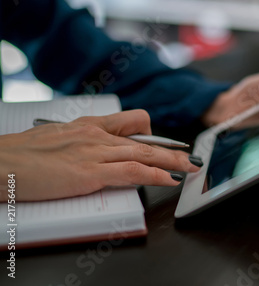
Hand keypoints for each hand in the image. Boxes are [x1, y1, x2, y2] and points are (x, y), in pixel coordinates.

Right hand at [0, 110, 200, 201]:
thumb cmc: (23, 155)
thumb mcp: (59, 140)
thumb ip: (82, 144)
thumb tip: (96, 155)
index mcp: (89, 125)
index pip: (132, 122)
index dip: (152, 134)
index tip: (165, 144)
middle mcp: (97, 134)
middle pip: (146, 139)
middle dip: (172, 149)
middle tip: (189, 156)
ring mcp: (95, 152)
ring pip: (146, 154)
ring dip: (173, 162)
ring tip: (190, 168)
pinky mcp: (90, 172)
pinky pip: (133, 171)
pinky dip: (156, 176)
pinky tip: (169, 181)